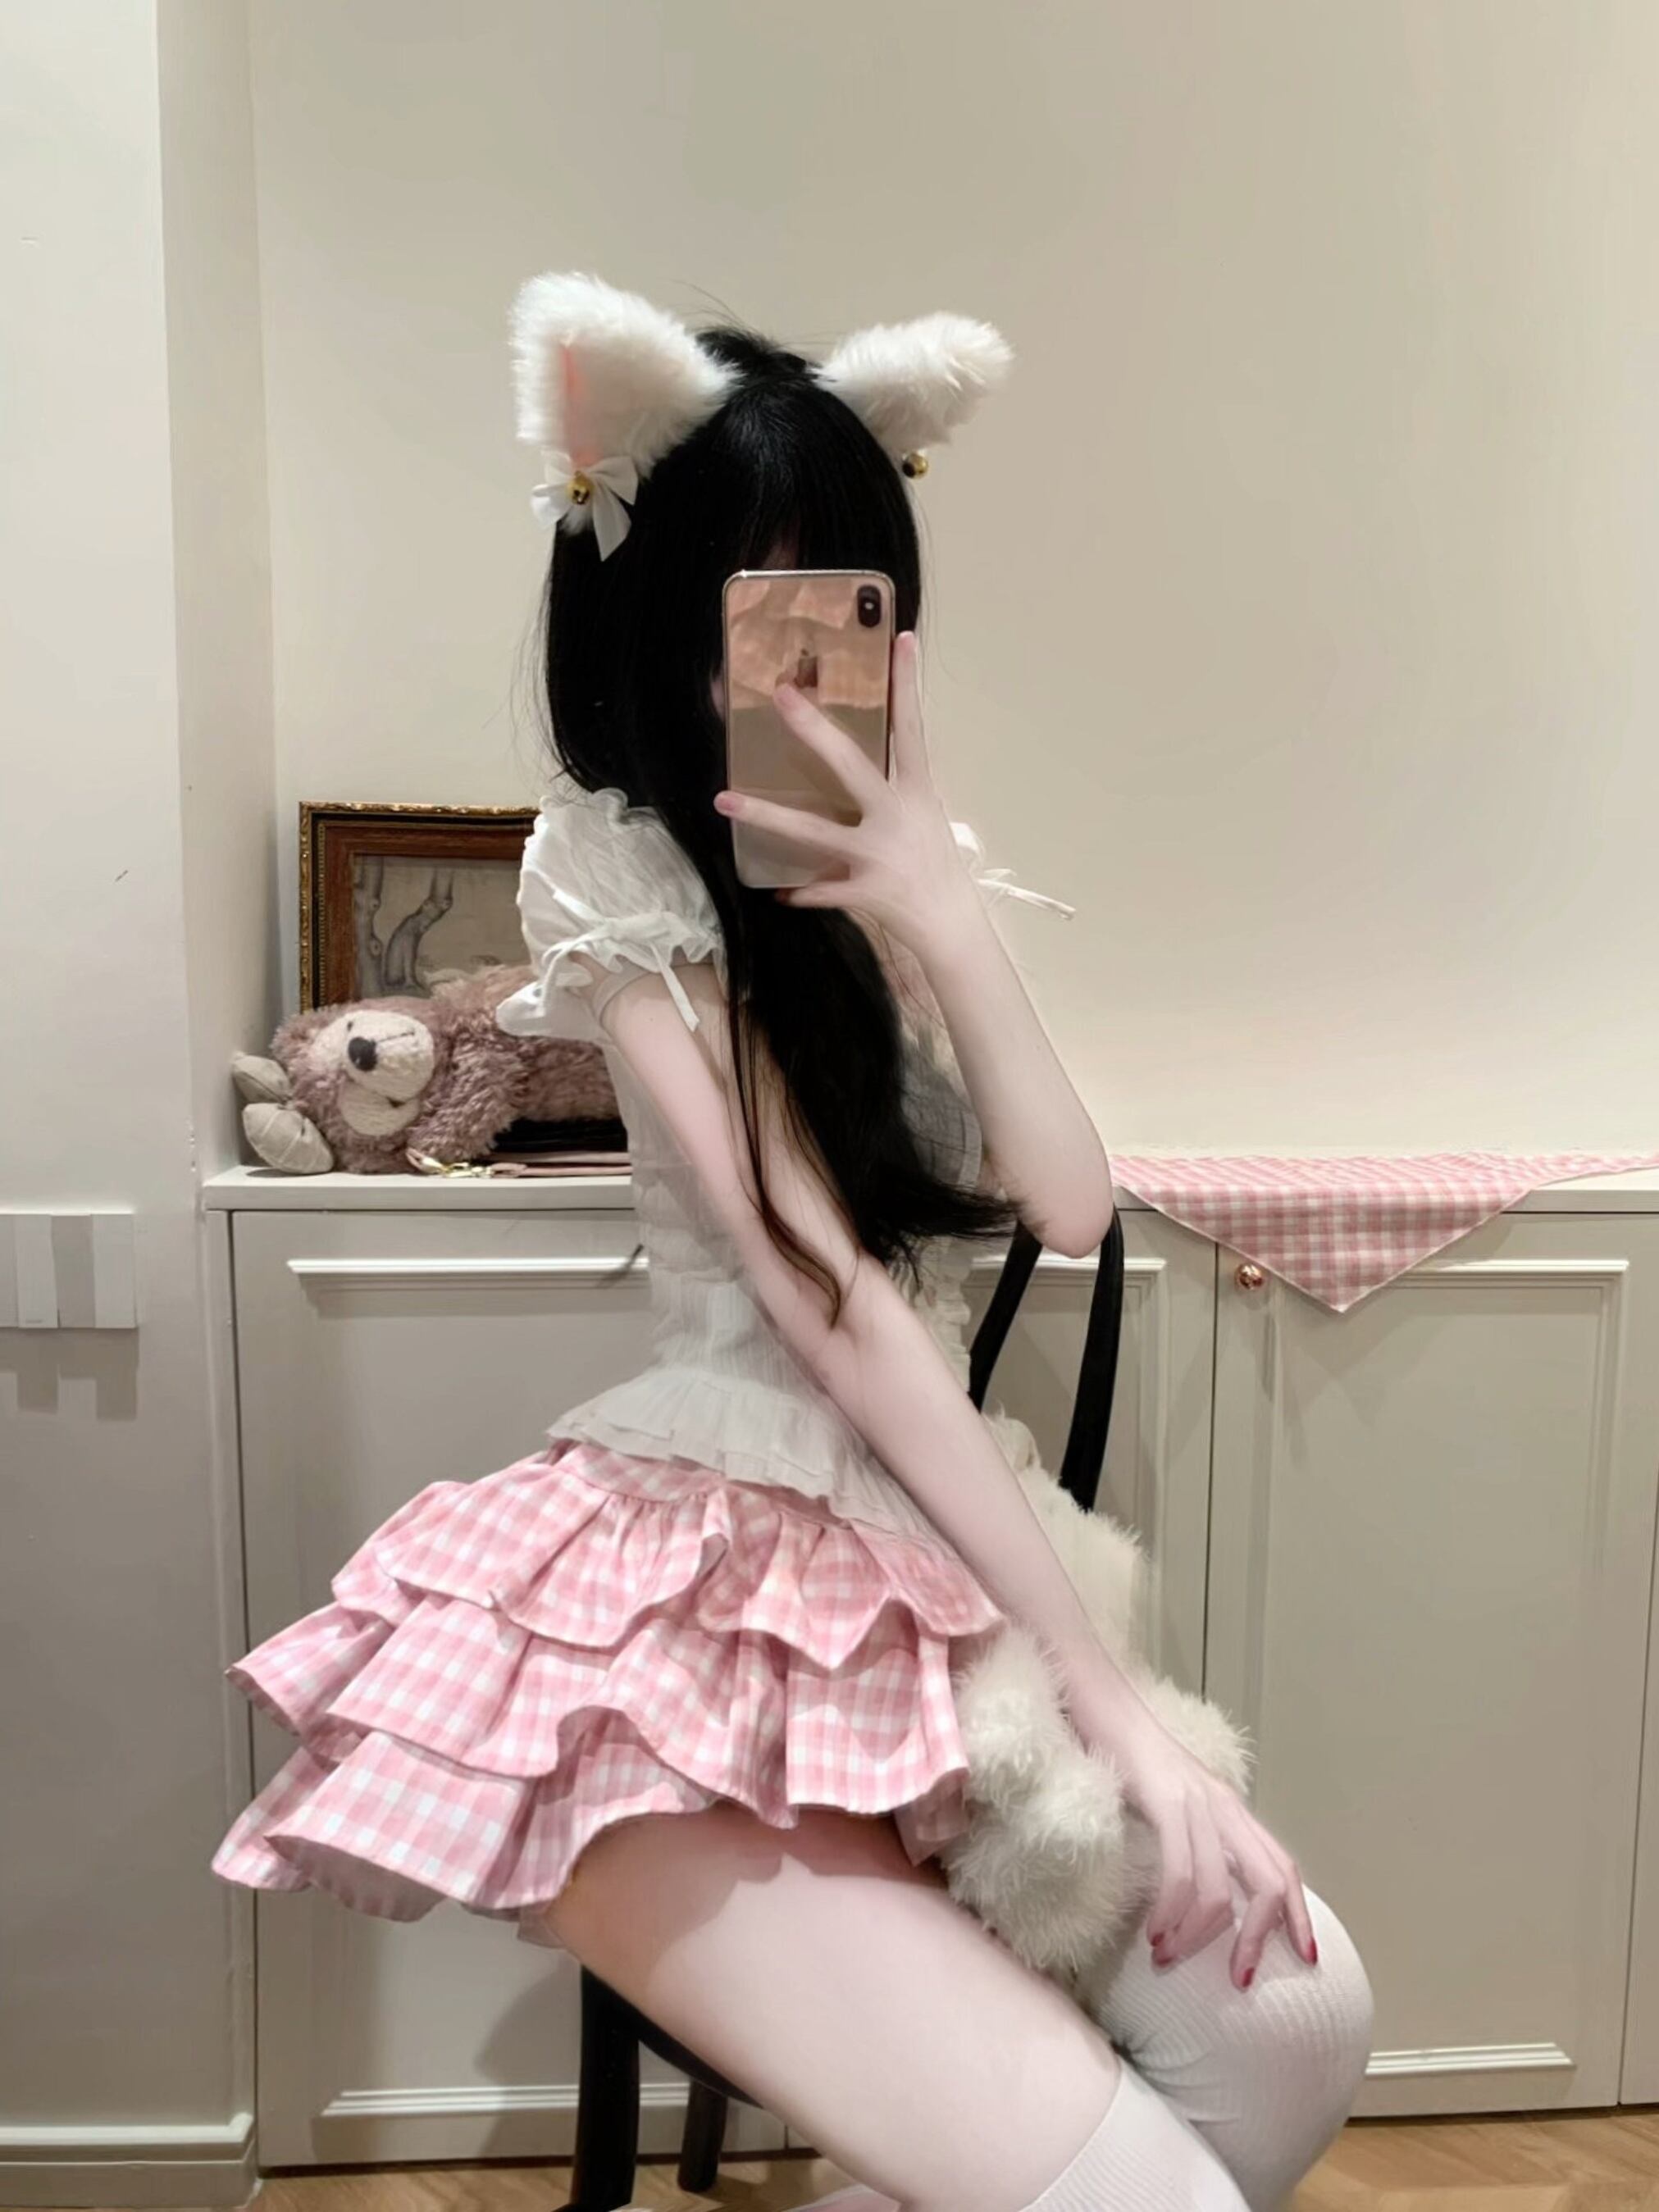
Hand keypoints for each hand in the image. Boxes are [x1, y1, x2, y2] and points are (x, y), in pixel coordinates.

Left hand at [712, 631, 979, 954]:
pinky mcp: (864, 892)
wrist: (951, 924)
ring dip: (766, 817)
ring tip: (724, 799)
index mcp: (916, 792)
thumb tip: (851, 763)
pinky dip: (803, 891)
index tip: (901, 640)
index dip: (907, 685)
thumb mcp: (922, 816)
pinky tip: (780, 892)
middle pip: (851, 766)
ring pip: (813, 832)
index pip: (912, 729)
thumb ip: (889, 790)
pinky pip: (821, 889)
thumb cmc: (935, 863)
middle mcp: (896, 817)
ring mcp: (877, 855)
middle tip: (780, 695)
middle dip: (814, 731)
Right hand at [1077, 1690, 1317, 1990]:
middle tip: (1238, 1980)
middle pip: (1268, 1881)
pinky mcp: (1164, 1799)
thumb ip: (1190, 1832)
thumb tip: (1196, 1886)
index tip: (1305, 1958)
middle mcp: (1222, 1804)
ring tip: (1170, 1957)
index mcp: (1228, 1806)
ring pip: (1220, 1887)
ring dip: (1197, 1935)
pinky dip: (1171, 1909)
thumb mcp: (1169, 1795)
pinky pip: (1180, 1869)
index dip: (1298, 1913)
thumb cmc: (1123, 1749)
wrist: (1097, 1697)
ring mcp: (1195, 1801)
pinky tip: (1155, 1931)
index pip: (1281, 1865)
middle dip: (1259, 1938)